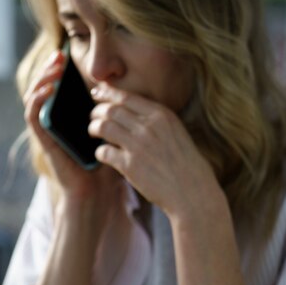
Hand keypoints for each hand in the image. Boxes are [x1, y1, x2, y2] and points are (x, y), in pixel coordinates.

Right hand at [23, 51, 122, 236]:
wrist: (97, 195)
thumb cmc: (108, 169)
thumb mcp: (114, 136)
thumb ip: (117, 117)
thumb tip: (130, 93)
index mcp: (70, 121)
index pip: (61, 89)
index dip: (63, 72)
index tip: (71, 56)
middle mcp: (56, 124)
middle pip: (46, 89)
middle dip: (51, 70)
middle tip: (60, 55)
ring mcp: (48, 132)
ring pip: (35, 98)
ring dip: (42, 79)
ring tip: (54, 67)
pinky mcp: (44, 142)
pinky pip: (33, 117)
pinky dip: (37, 101)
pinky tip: (47, 90)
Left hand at [88, 84, 219, 219]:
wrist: (192, 191)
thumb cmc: (186, 164)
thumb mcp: (176, 132)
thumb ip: (155, 121)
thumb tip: (130, 113)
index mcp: (161, 115)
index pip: (126, 97)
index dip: (107, 94)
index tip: (97, 93)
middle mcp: (148, 127)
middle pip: (111, 110)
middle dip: (97, 111)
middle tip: (94, 117)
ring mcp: (138, 146)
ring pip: (103, 127)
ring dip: (93, 128)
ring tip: (93, 132)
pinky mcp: (130, 166)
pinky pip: (104, 151)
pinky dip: (100, 152)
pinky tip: (103, 154)